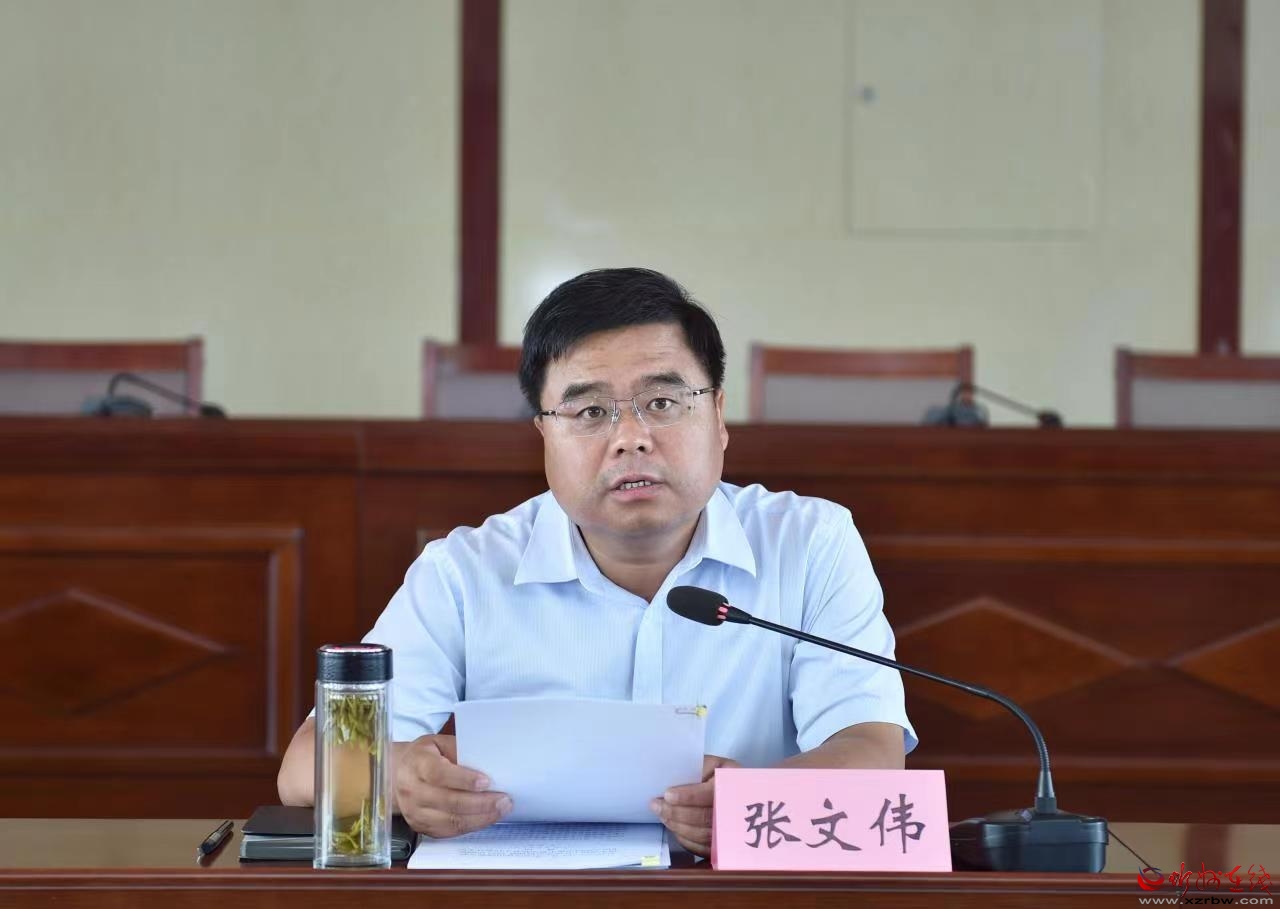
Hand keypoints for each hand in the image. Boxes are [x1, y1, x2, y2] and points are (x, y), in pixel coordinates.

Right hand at [394, 733, 511, 837]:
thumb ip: (460, 750)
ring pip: (450, 821)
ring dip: (480, 818)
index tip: (487, 781)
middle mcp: (412, 790)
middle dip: (480, 803)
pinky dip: (471, 826)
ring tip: (501, 810)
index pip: (439, 774)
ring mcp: (415, 812)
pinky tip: (486, 818)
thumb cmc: (425, 756)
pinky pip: (449, 832)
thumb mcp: (439, 743)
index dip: (464, 779)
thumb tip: (488, 761)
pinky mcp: (420, 827)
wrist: (397, 775)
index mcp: (417, 764)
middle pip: (448, 801)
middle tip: (504, 800)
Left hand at [650, 754, 739, 856]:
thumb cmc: (720, 775)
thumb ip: (698, 769)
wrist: (737, 793)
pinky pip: (702, 848)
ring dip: (678, 826)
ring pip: (703, 835)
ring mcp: (732, 831)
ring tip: (662, 814)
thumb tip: (675, 781)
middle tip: (657, 805)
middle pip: (706, 817)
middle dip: (677, 813)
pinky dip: (685, 839)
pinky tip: (674, 827)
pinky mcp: (723, 846)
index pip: (712, 794)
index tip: (668, 795)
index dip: (689, 796)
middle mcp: (737, 809)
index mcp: (735, 784)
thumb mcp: (713, 764)